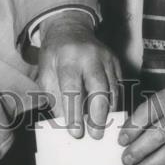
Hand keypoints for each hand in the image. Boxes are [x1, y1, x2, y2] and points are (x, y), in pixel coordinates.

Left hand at [37, 11, 121, 139]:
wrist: (70, 28)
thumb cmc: (55, 55)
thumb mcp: (46, 73)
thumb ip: (55, 97)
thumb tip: (66, 124)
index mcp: (68, 57)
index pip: (72, 87)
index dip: (74, 111)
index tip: (75, 133)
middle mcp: (91, 56)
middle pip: (99, 87)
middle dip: (98, 114)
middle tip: (96, 135)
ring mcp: (107, 58)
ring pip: (112, 89)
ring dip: (109, 113)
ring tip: (104, 131)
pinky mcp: (116, 62)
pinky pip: (119, 87)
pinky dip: (115, 104)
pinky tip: (110, 118)